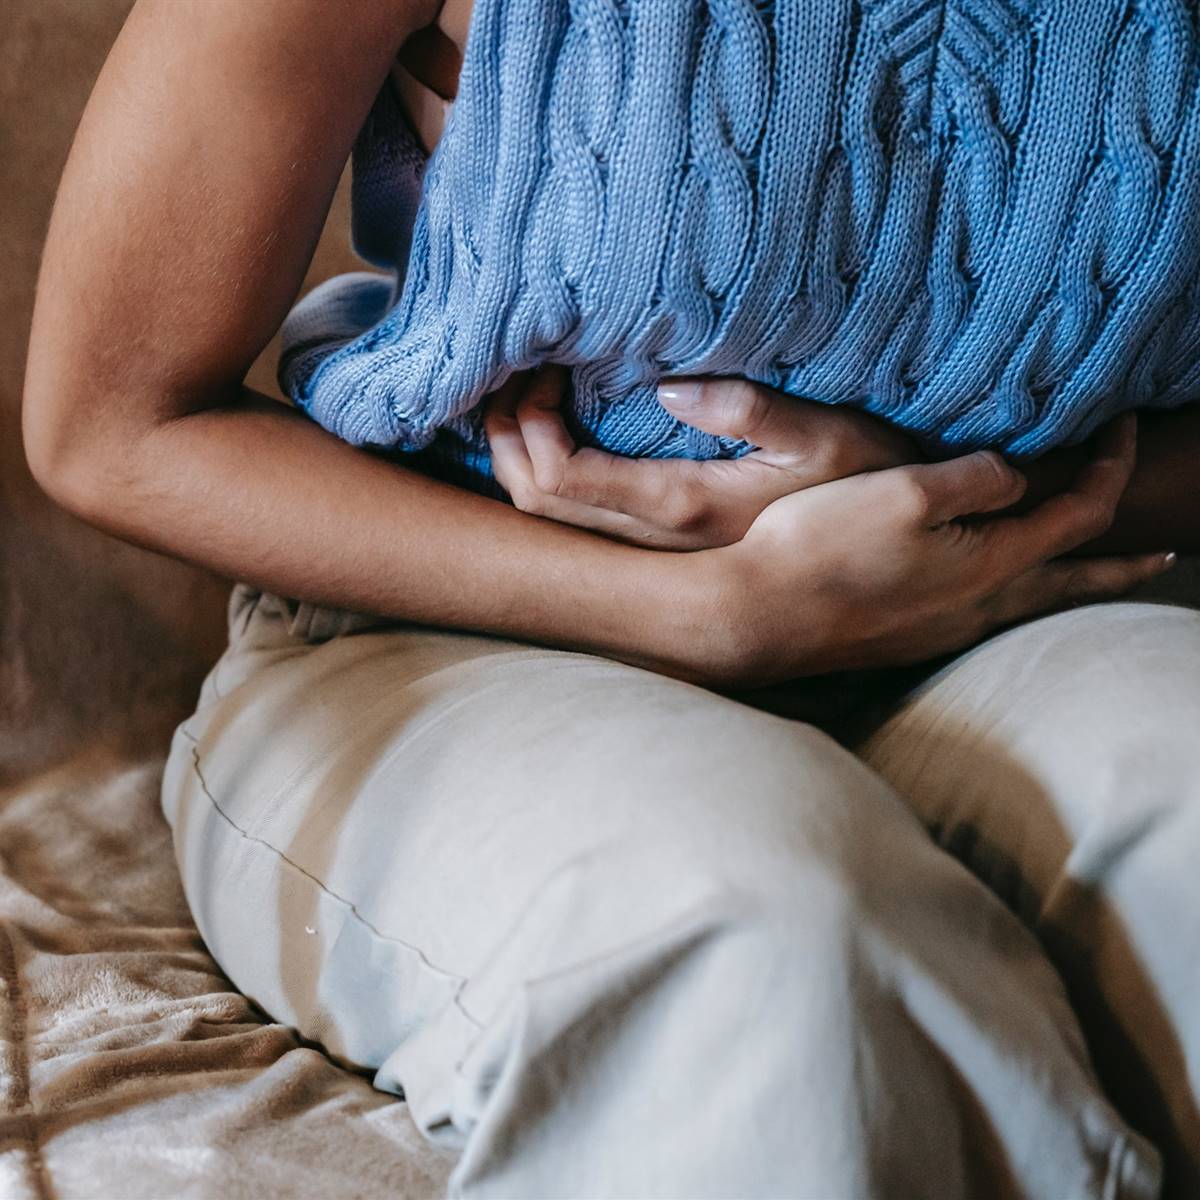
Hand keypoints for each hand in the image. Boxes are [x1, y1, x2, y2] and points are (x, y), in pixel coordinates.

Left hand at [484, 366, 918, 548]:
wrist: (887, 546)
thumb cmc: (867, 480)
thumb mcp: (828, 437)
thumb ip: (753, 412)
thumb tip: (668, 390)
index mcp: (683, 506)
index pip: (562, 479)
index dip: (529, 425)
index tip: (545, 366)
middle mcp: (656, 539)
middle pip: (536, 502)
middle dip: (506, 436)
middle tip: (514, 372)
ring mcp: (655, 546)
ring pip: (549, 517)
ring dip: (519, 455)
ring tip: (523, 394)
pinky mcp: (663, 541)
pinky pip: (576, 515)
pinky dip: (545, 470)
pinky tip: (553, 430)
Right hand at [677, 413, 1175, 686]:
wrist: (756, 616)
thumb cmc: (823, 548)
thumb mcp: (905, 490)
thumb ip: (975, 477)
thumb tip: (1013, 477)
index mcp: (990, 564)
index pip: (1080, 512)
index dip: (1111, 465)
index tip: (1122, 425)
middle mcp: (978, 607)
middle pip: (1073, 583)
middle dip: (1121, 565)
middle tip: (1164, 557)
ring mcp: (941, 630)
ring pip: (1030, 604)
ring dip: (1071, 583)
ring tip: (1090, 576)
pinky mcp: (906, 639)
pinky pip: (985, 614)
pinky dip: (1017, 596)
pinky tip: (994, 592)